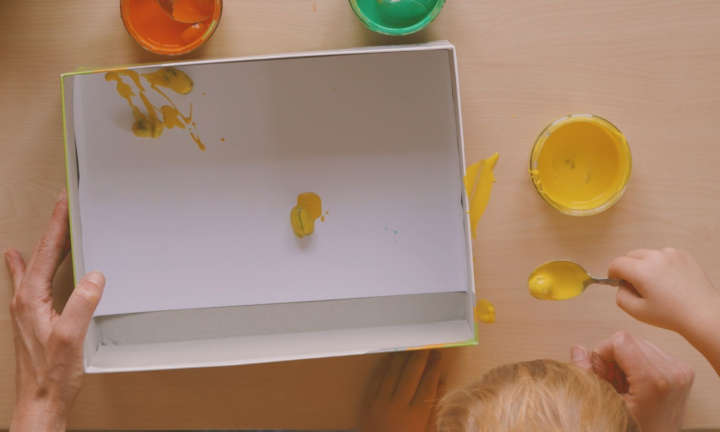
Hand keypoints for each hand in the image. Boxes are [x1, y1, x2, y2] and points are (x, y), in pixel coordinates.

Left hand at [4, 190, 104, 431]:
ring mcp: (25, 309)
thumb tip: (93, 276)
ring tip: (53, 227)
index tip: (64, 203)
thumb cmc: (52, 376)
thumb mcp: (71, 338)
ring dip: (46, 245)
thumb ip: (82, 304)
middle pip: (39, 255)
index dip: (57, 226)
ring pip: (35, 266)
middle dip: (53, 229)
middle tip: (64, 207)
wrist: (40, 402)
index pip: (47, 252)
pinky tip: (20, 260)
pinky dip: (29, 264)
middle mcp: (23, 301)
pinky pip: (29, 281)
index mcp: (31, 299)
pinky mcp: (31, 318)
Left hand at [359, 350, 444, 431]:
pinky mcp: (367, 405)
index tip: (438, 355)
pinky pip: (376, 380)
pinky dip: (384, 367)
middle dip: (420, 357)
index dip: (434, 367)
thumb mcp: (427, 430)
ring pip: (393, 373)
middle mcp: (398, 407)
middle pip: (411, 374)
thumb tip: (441, 381)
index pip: (428, 383)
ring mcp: (380, 404)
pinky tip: (390, 358)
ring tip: (410, 346)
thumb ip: (434, 408)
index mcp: (416, 416)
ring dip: (402, 357)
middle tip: (426, 345)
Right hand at [571, 331, 693, 431]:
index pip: (620, 340)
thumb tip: (578, 349)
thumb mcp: (606, 407)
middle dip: (614, 358)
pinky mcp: (682, 370)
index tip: (602, 375)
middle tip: (612, 383)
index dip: (603, 354)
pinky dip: (638, 363)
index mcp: (654, 380)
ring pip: (639, 344)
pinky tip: (636, 384)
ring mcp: (680, 370)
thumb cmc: (637, 430)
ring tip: (625, 386)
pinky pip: (650, 351)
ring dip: (625, 360)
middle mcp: (673, 372)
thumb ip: (588, 376)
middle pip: (630, 341)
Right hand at [609, 248, 718, 334]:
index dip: (613, 274)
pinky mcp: (683, 254)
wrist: (703, 314)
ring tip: (656, 284)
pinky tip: (669, 281)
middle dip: (628, 268)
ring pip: (646, 254)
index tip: (617, 282)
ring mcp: (671, 254)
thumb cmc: (671, 315)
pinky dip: (660, 264)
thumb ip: (620, 296)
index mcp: (642, 271)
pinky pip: (663, 255)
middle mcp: (655, 257)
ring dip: (644, 265)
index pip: (617, 263)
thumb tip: (620, 285)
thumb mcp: (637, 312)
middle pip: (630, 256)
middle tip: (637, 286)